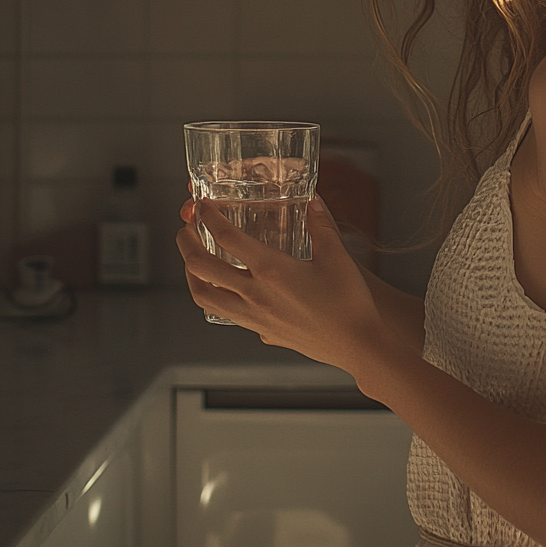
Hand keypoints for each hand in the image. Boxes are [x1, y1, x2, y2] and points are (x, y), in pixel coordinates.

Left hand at [176, 195, 391, 378]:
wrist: (357, 344)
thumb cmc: (349, 303)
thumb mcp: (337, 256)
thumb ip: (321, 225)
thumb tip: (312, 202)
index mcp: (272, 271)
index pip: (228, 238)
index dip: (210, 217)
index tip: (203, 206)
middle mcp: (255, 294)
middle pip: (202, 267)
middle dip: (186, 243)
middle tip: (186, 228)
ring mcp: (254, 316)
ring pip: (203, 295)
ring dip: (190, 274)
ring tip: (192, 259)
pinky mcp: (260, 331)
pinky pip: (221, 313)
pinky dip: (209, 295)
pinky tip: (219, 289)